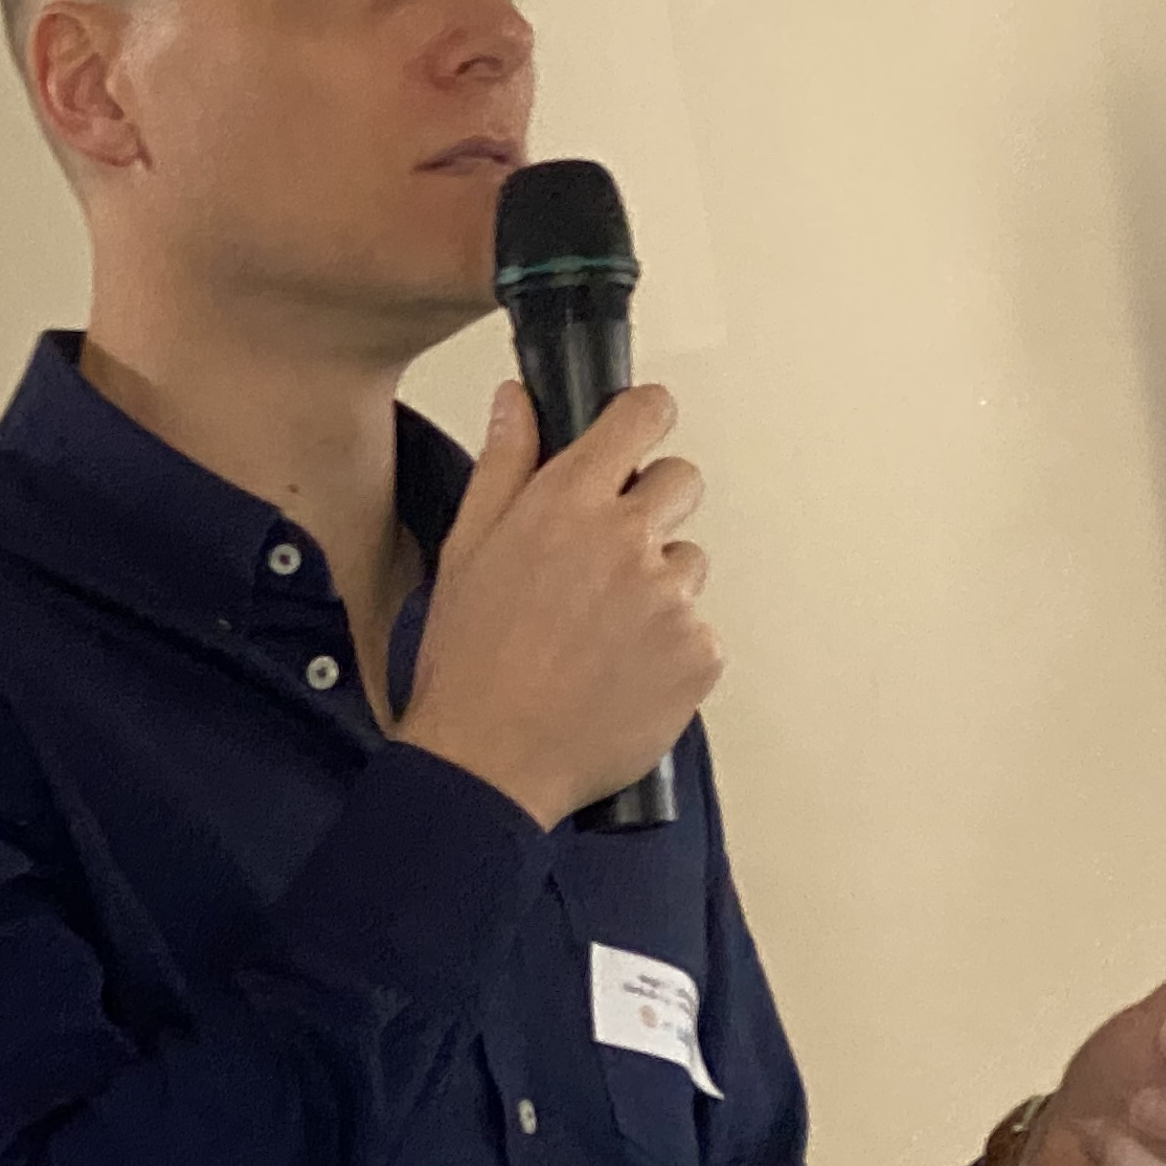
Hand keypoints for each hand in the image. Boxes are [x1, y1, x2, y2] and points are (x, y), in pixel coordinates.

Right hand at [396, 380, 721, 830]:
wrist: (490, 762)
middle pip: (681, 481)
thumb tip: (519, 403)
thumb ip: (504, 466)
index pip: (641, 416)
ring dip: (655, 587)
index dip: (641, 418)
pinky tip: (617, 674)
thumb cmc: (468, 664)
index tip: (636, 430)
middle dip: (649, 507)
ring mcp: (671, 598)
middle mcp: (628, 540)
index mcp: (567, 503)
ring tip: (597, 636)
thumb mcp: (465, 552)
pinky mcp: (699, 653)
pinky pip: (698, 631)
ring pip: (687, 564)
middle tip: (599, 564)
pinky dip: (667, 650)